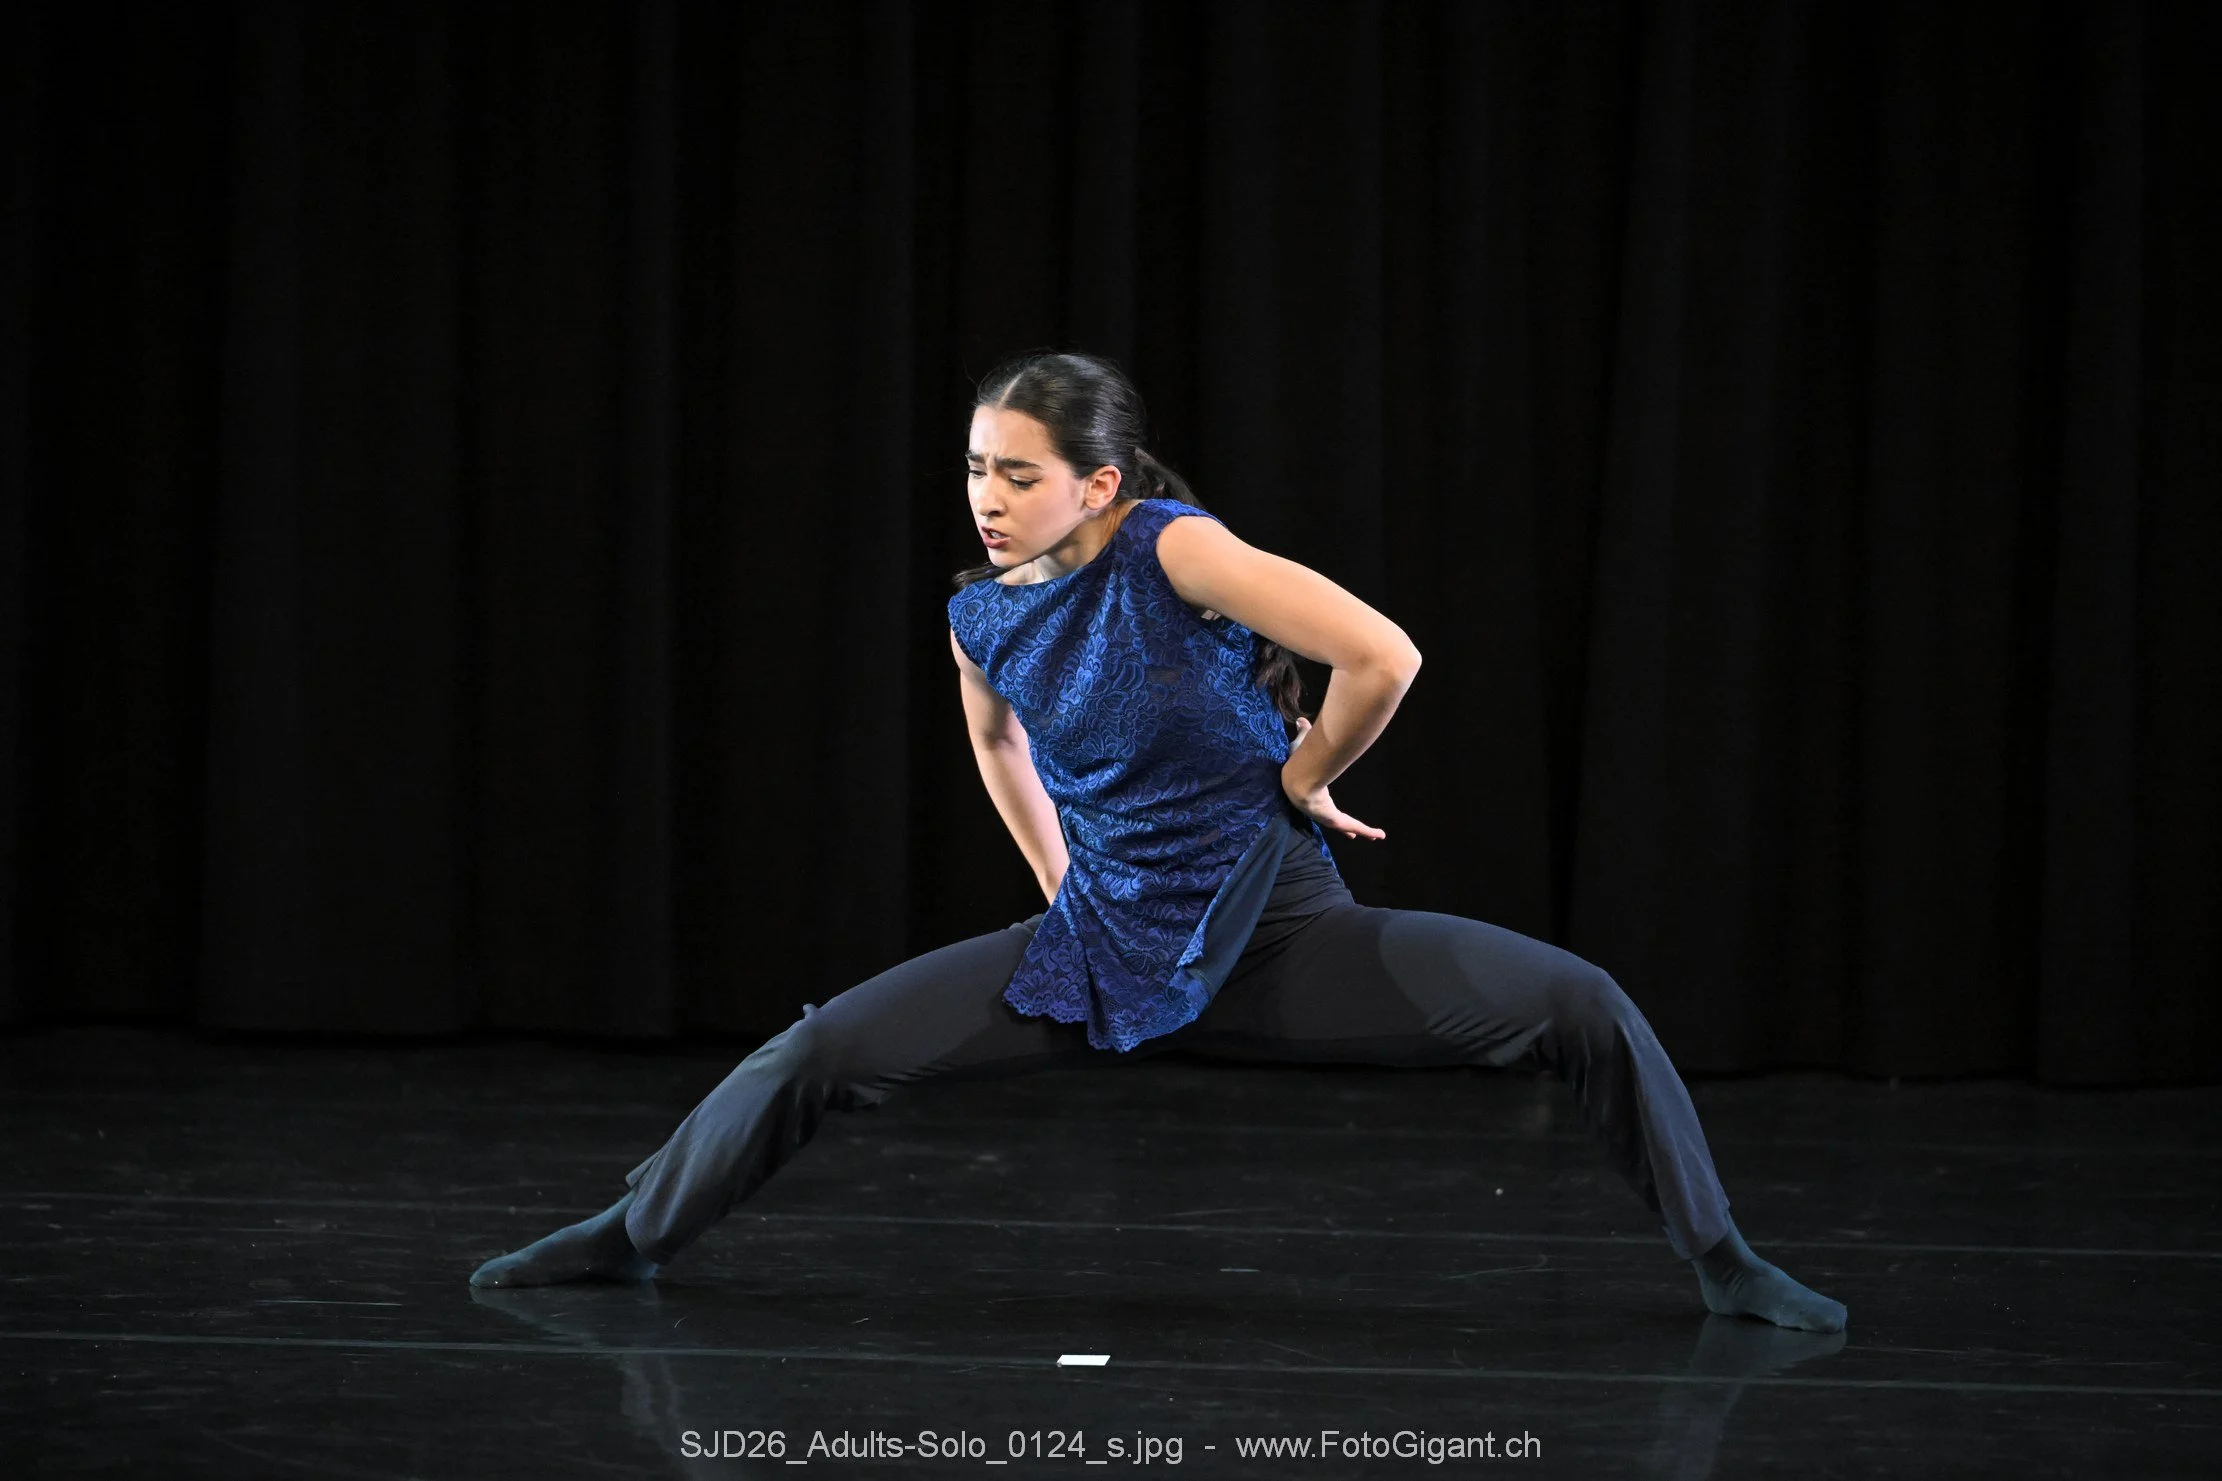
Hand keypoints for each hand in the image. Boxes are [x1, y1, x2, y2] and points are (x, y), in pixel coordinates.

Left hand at [1281, 717, 1385, 840]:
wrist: (1299, 778)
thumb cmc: (1298, 762)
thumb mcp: (1302, 745)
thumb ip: (1304, 734)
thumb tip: (1302, 721)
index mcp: (1311, 796)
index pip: (1322, 804)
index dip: (1328, 808)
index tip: (1332, 812)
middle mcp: (1319, 810)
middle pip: (1335, 821)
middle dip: (1345, 829)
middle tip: (1352, 835)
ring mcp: (1328, 818)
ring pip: (1348, 827)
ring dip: (1362, 831)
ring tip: (1376, 836)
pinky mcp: (1336, 820)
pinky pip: (1355, 827)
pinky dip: (1368, 831)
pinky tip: (1379, 835)